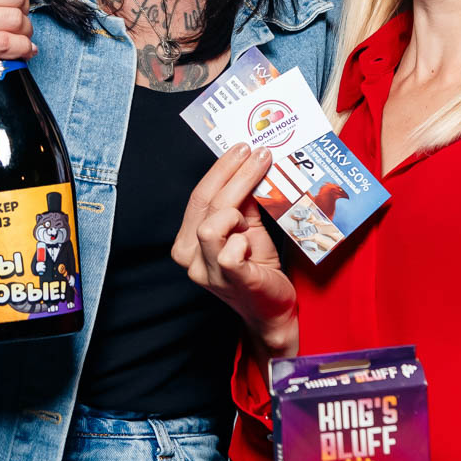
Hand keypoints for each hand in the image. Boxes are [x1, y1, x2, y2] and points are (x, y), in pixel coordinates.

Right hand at [171, 144, 296, 356]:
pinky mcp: (229, 281)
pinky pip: (229, 252)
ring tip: (252, 218)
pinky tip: (251, 243)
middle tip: (258, 154)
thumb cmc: (257, 269)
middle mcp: (190, 257)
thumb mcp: (248, 229)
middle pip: (206, 204)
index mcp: (189, 241)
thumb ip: (243, 204)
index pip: (199, 197)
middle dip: (234, 174)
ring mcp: (206, 272)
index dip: (221, 170)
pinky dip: (242, 241)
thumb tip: (249, 168)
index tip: (242, 149)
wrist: (271, 311)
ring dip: (236, 213)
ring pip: (211, 225)